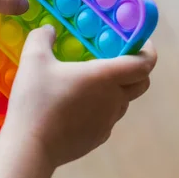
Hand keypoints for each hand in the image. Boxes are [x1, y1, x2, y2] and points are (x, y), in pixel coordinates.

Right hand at [1, 26, 157, 167]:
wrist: (30, 147)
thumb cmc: (36, 100)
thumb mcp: (33, 60)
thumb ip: (42, 38)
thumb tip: (49, 29)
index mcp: (106, 77)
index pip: (145, 64)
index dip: (148, 51)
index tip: (140, 43)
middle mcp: (115, 99)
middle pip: (141, 84)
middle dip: (136, 70)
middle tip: (116, 60)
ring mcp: (108, 121)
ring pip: (123, 101)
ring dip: (116, 90)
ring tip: (90, 83)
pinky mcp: (98, 138)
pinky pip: (107, 118)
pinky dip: (101, 109)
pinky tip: (76, 107)